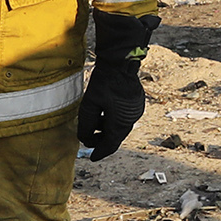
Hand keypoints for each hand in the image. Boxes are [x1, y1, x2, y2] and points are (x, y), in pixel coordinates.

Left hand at [77, 15, 155, 159]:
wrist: (120, 62)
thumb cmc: (104, 82)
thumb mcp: (89, 105)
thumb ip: (85, 124)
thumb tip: (83, 138)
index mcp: (121, 122)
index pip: (110, 144)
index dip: (100, 151)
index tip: (92, 157)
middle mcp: (131, 118)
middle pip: (116, 136)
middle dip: (102, 140)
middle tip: (90, 141)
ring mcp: (136, 110)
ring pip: (120, 127)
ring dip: (107, 129)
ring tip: (94, 127)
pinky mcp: (136, 103)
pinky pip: (124, 117)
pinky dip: (113, 120)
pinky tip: (103, 115)